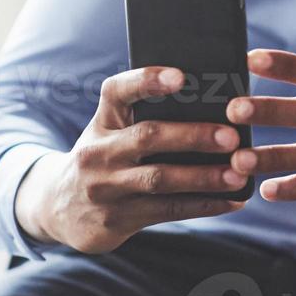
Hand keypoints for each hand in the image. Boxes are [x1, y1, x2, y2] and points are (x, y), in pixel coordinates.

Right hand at [15, 66, 247, 253]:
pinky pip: (166, 211)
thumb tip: (215, 111)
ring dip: (203, 177)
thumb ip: (146, 119)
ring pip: (160, 180)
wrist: (57, 206)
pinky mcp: (115, 219)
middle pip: (148, 137)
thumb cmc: (104, 158)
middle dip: (193, 135)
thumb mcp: (111, 133)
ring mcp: (105, 187)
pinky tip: (231, 201)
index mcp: (103, 121)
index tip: (181, 76)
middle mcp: (99, 151)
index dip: (147, 80)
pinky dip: (203, 205)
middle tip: (232, 136)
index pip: (117, 92)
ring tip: (238, 174)